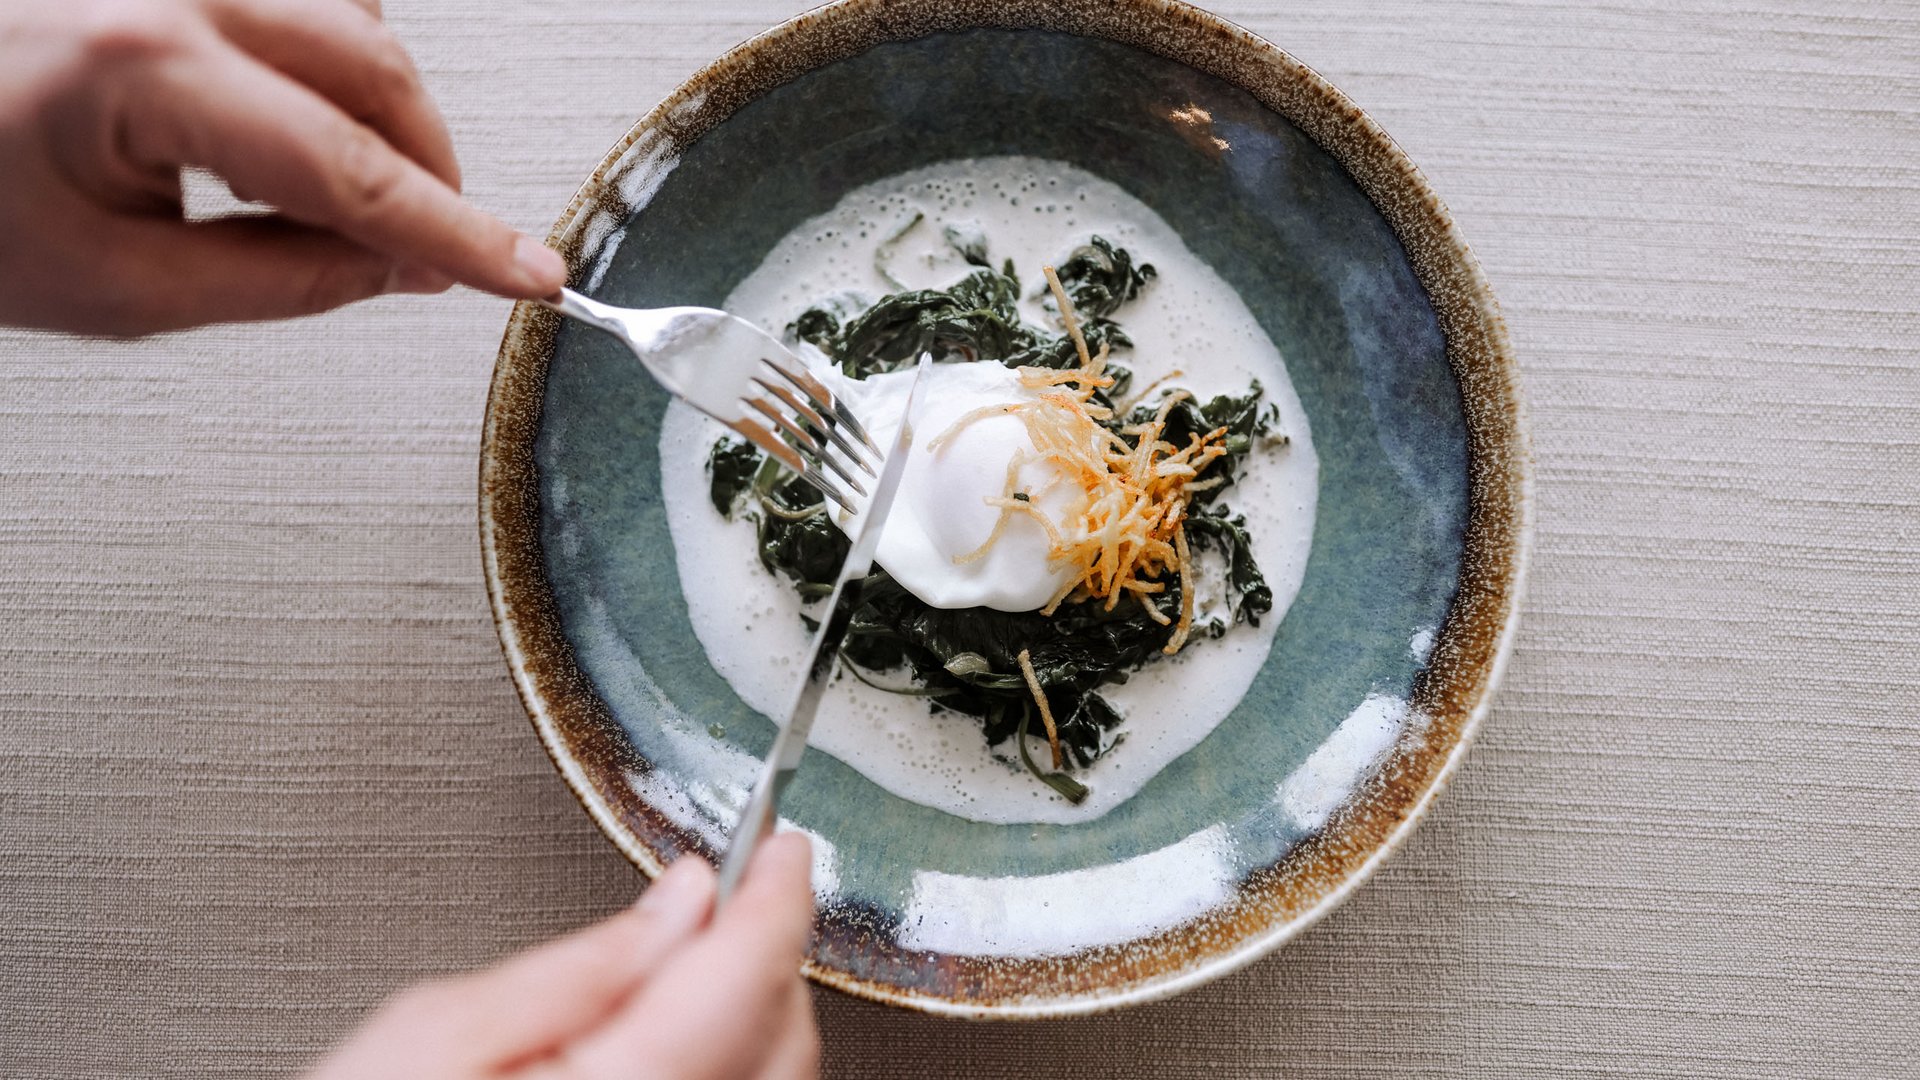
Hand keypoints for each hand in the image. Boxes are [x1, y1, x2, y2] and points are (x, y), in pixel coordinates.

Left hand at [0, 0, 566, 334]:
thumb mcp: (116, 286)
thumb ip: (281, 280)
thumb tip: (399, 268)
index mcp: (145, 64)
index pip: (351, 168)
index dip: (456, 233)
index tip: (528, 273)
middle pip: (375, 69)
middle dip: (425, 171)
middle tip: (421, 254)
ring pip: (352, 21)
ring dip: (371, 113)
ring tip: (307, 190)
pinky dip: (328, 59)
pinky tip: (280, 118)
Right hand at [307, 834, 819, 1079]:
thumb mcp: (437, 1032)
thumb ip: (582, 964)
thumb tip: (682, 900)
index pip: (748, 977)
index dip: (778, 895)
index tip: (784, 848)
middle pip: (781, 1035)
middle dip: (769, 951)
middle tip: (736, 893)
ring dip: (762, 1013)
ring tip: (706, 960)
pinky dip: (739, 1067)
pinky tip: (690, 1036)